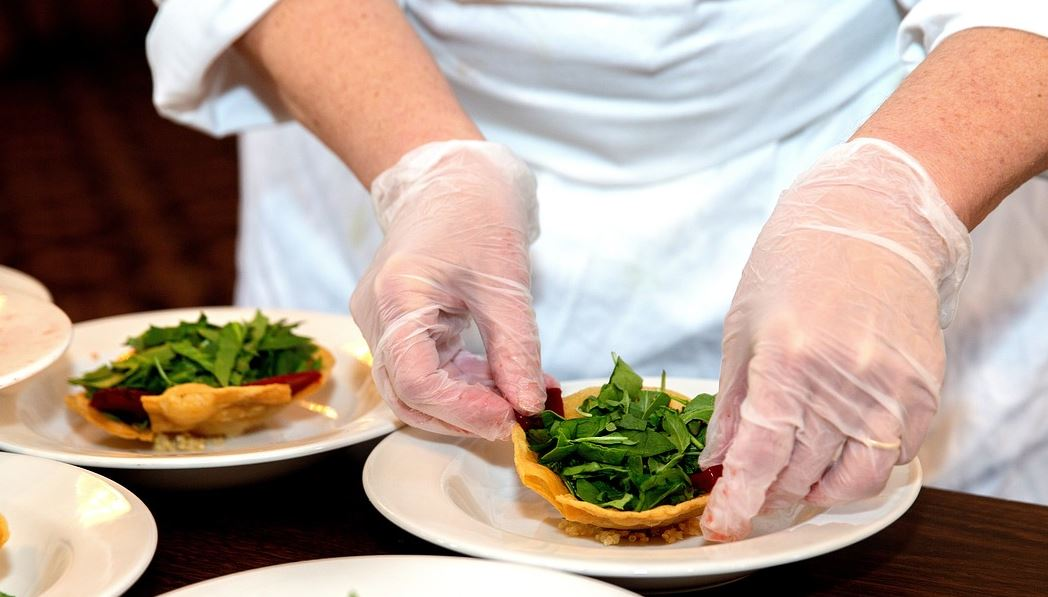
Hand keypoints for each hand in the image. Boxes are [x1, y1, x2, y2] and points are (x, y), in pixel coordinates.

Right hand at [351, 140, 545, 440]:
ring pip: (414, 389)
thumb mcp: (507, 283)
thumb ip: (516, 350)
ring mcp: (382, 321)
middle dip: (462, 417)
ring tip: (515, 400)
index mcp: (397, 298)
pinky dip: (461, 384)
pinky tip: (500, 382)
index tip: (509, 419)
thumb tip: (529, 405)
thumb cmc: (477, 212)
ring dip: (464, 404)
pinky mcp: (397, 324)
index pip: (416, 381)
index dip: (463, 411)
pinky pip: (423, 369)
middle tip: (515, 420)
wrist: (454, 177)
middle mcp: (377, 316)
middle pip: (408, 395)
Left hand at [699, 139, 970, 540]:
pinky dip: (857, 469)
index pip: (760, 458)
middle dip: (768, 494)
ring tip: (791, 480)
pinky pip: (890, 458)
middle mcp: (842, 382)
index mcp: (787, 362)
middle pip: (800, 474)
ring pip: (851, 481)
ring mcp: (890, 390)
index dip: (737, 501)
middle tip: (749, 493)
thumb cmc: (795, 264)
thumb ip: (733, 404)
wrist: (871, 220)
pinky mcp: (922, 392)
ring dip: (814, 492)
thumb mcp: (742, 329)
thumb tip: (718, 460)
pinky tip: (834, 454)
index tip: (723, 525)